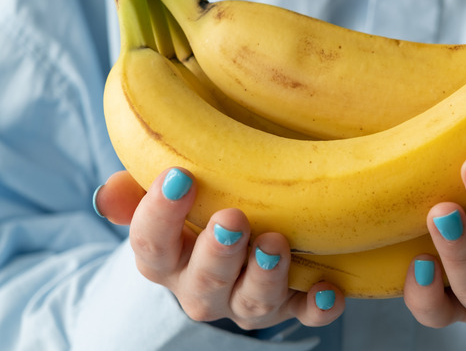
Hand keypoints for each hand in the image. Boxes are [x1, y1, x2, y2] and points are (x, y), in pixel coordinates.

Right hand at [93, 168, 344, 329]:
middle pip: (204, 281)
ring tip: (276, 242)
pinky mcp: (289, 306)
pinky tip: (331, 289)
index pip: (150, 246)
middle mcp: (202, 289)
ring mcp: (247, 300)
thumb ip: (136, 192)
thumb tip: (108, 193)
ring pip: (252, 302)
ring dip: (265, 274)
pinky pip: (305, 314)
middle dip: (218, 252)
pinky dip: (318, 307)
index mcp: (167, 261)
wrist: (236, 248)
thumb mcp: (166, 199)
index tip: (178, 177)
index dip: (159, 215)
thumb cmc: (198, 210)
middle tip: (232, 218)